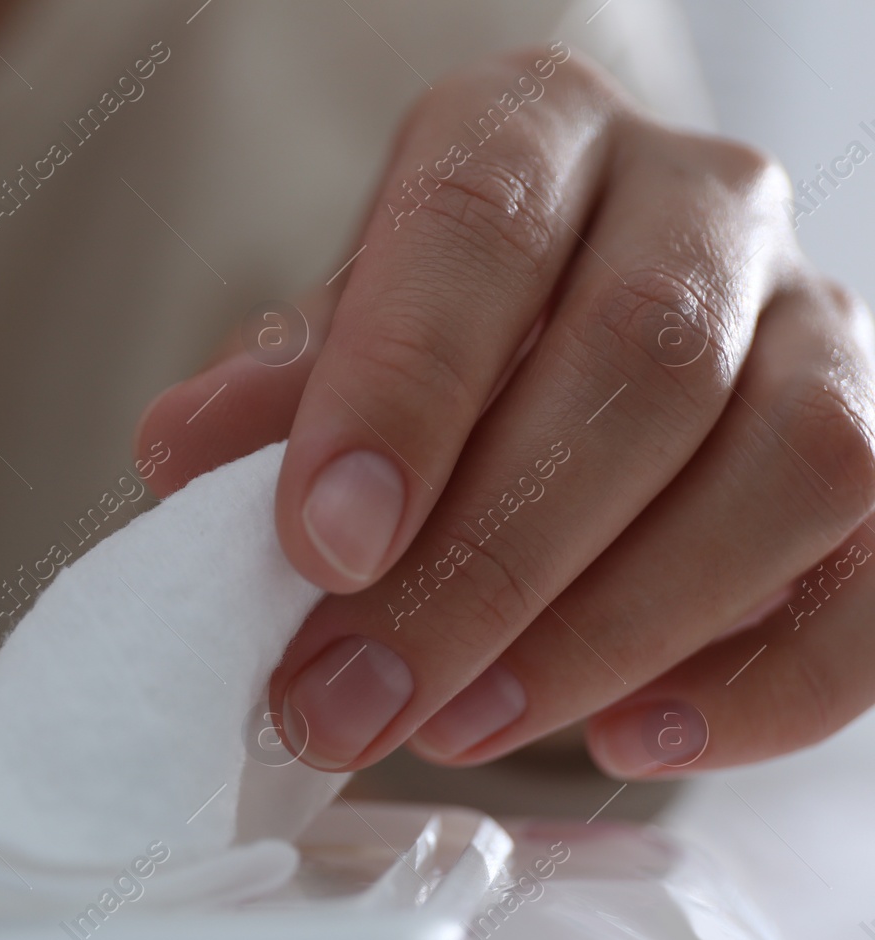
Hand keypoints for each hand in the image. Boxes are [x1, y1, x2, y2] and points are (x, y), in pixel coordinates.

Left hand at [137, 44, 874, 779]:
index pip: (481, 228)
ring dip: (609, 629)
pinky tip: (630, 744)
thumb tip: (186, 457)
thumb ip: (278, 392)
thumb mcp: (337, 339)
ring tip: (457, 727)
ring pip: (788, 465)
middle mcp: (700, 204)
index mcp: (536, 136)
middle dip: (483, 563)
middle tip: (350, 699)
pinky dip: (760, 686)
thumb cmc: (443, 339)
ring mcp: (820, 325)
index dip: (401, 392)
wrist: (579, 341)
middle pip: (640, 362)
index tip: (320, 546)